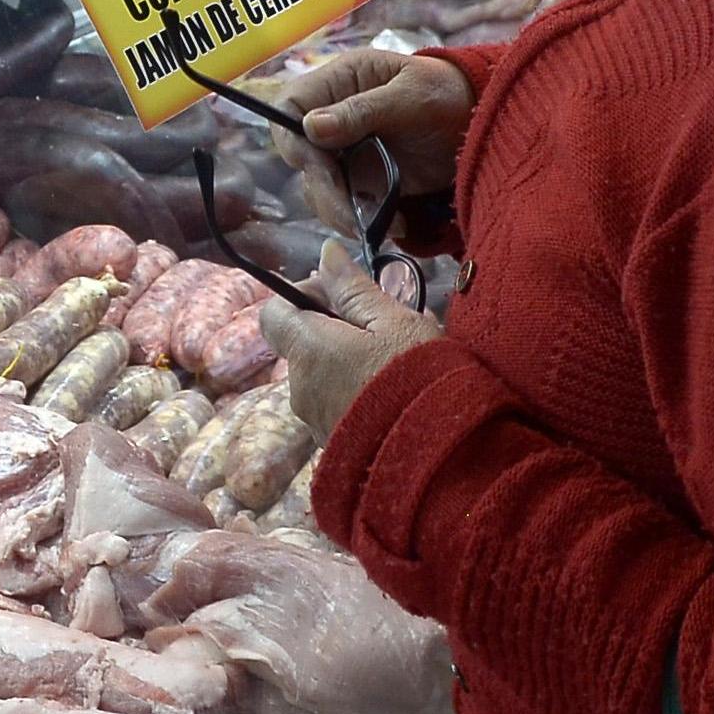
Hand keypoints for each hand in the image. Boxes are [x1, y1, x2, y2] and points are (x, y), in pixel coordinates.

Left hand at [258, 244, 443, 443]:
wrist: (439, 460)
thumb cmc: (418, 380)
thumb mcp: (394, 322)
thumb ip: (355, 288)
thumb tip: (325, 253)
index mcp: (308, 351)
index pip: (274, 313)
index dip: (303, 295)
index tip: (341, 295)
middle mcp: (299, 388)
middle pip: (302, 345)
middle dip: (334, 330)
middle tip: (384, 328)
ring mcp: (313, 422)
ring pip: (321, 377)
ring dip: (347, 362)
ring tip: (397, 364)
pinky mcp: (332, 447)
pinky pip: (335, 406)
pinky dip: (355, 393)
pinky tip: (394, 395)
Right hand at [280, 49, 473, 206]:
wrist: (481, 121)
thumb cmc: (447, 93)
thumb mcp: (411, 96)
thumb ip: (362, 110)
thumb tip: (310, 126)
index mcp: (339, 82)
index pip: (289, 107)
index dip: (292, 138)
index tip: (314, 165)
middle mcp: (333, 117)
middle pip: (301, 157)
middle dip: (324, 189)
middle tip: (351, 214)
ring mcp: (346, 151)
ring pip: (318, 188)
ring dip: (341, 212)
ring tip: (378, 225)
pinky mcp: (363, 179)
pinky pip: (346, 204)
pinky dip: (362, 219)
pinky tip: (395, 225)